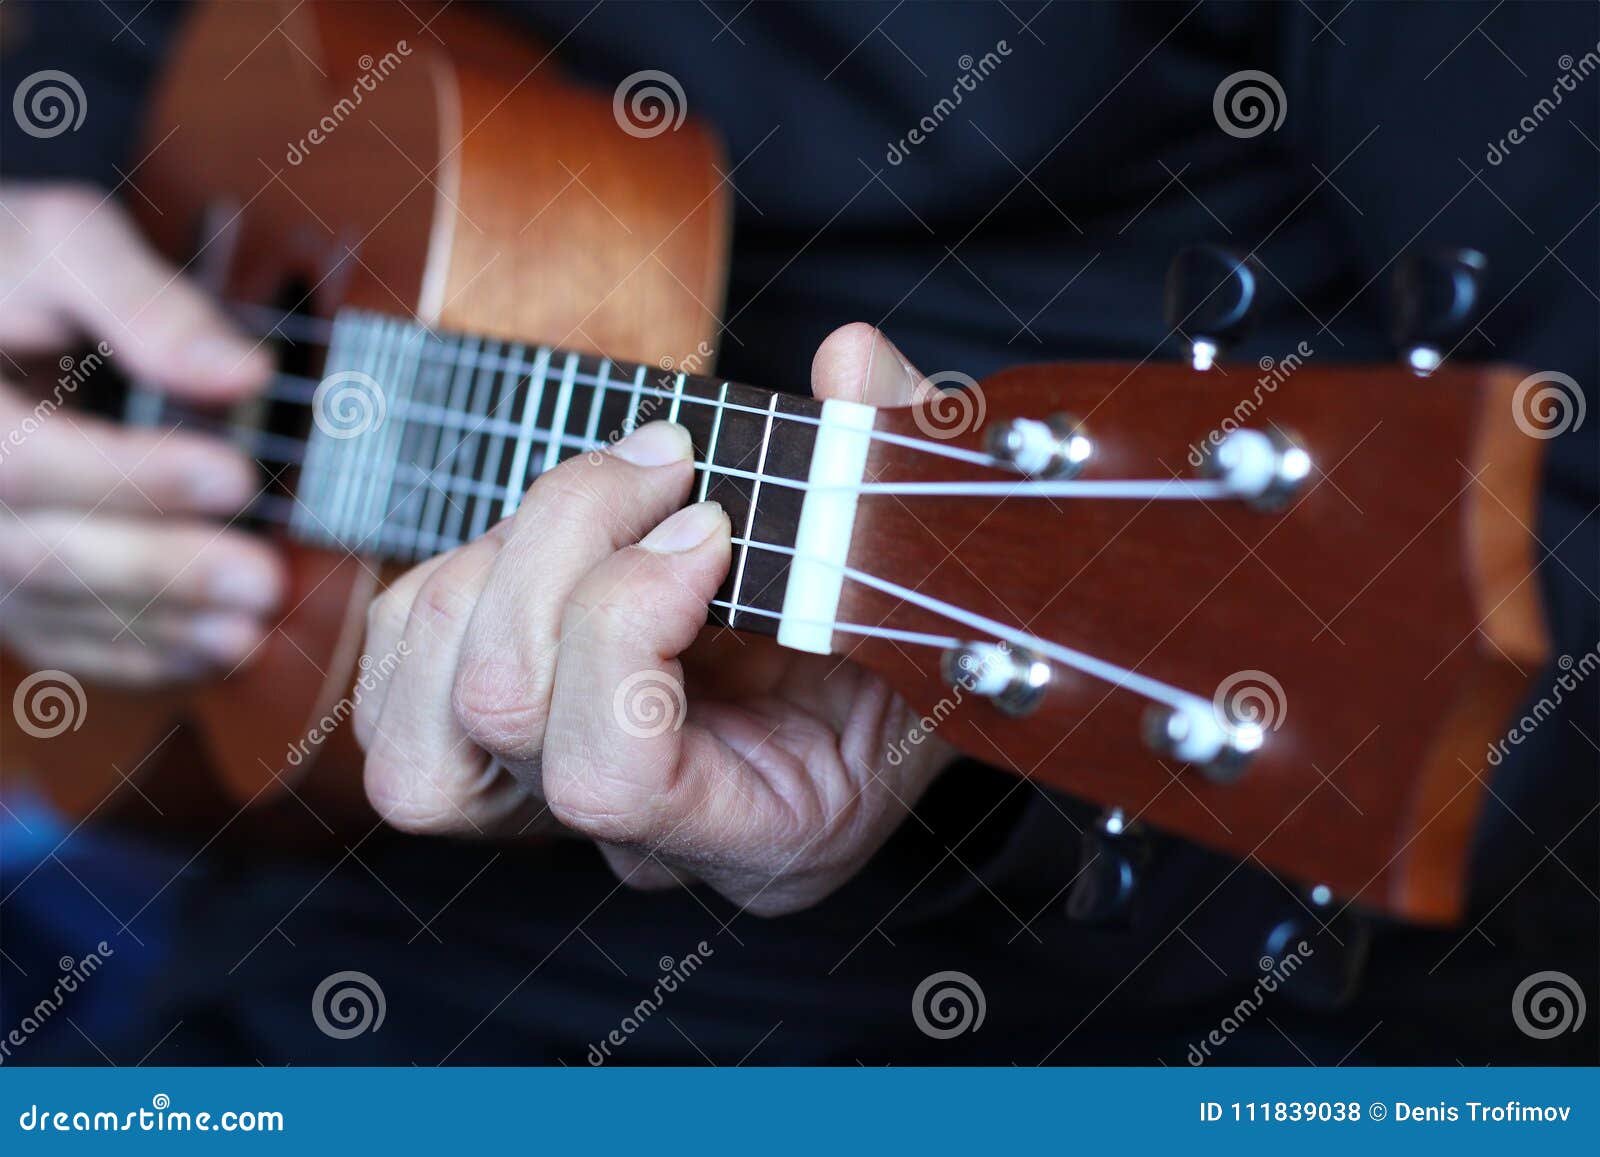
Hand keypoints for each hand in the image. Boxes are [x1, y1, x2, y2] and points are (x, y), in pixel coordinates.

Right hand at [0, 184, 283, 685]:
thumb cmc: (11, 268)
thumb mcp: (63, 243)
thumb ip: (145, 303)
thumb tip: (248, 374)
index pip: (21, 461)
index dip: (132, 476)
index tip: (238, 476)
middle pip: (35, 553)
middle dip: (158, 570)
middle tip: (263, 578)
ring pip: (48, 608)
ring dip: (157, 627)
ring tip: (252, 628)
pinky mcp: (1, 583)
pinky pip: (57, 636)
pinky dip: (137, 655)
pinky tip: (217, 651)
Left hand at [355, 324, 954, 914]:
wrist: (880, 690)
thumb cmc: (914, 640)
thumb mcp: (942, 566)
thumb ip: (904, 465)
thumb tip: (850, 364)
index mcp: (762, 832)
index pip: (611, 780)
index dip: (628, 625)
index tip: (712, 525)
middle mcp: (642, 840)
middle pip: (500, 713)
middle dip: (562, 543)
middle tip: (666, 460)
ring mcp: (559, 803)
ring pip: (423, 711)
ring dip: (501, 558)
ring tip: (608, 497)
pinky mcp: (501, 746)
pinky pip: (406, 671)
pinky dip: (457, 573)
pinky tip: (558, 535)